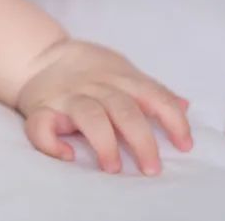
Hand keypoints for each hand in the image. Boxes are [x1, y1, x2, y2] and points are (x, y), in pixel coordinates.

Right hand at [16, 39, 192, 174]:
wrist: (38, 56)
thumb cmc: (88, 70)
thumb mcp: (123, 72)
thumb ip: (151, 90)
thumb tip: (185, 106)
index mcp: (119, 77)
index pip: (153, 95)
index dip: (172, 119)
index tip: (185, 145)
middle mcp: (95, 86)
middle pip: (123, 109)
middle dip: (141, 139)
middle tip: (151, 168)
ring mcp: (67, 97)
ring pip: (88, 115)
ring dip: (103, 142)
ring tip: (113, 167)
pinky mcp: (40, 109)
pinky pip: (42, 126)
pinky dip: (52, 143)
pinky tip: (66, 154)